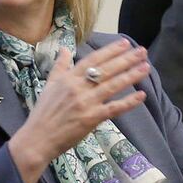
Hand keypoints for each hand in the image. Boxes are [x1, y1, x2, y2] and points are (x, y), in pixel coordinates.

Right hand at [6, 39, 149, 182]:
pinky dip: (128, 102)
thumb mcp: (49, 85)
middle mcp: (78, 88)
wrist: (37, 139)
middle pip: (106, 70)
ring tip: (146, 67)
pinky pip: (114, 108)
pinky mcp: (91, 119)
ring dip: (131, 75)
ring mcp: (86, 103)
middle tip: (142, 51)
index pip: (93, 60)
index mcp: (68, 78)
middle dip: (126, 59)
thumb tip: (64, 49)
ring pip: (113, 86)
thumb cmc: (43, 113)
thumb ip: (60, 66)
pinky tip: (141, 95)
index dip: (110, 51)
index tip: (125, 43)